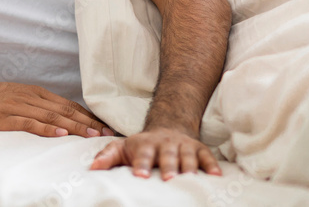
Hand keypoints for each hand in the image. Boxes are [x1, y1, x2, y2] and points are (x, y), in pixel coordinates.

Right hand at [0, 77, 114, 138]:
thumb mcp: (18, 96)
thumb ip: (38, 105)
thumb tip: (61, 117)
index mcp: (35, 92)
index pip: (68, 104)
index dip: (88, 115)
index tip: (105, 125)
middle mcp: (30, 97)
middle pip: (64, 110)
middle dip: (87, 122)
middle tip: (106, 132)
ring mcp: (17, 107)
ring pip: (51, 117)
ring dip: (73, 127)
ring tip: (90, 135)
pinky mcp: (5, 118)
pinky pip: (28, 123)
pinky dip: (46, 129)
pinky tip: (59, 135)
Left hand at [89, 127, 221, 178]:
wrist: (167, 129)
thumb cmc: (141, 146)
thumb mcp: (122, 147)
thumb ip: (108, 157)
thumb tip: (92, 169)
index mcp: (145, 144)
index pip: (142, 154)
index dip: (141, 164)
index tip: (139, 175)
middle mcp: (165, 144)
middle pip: (167, 155)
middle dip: (168, 166)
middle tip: (168, 178)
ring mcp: (183, 146)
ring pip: (187, 155)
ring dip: (189, 166)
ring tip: (190, 178)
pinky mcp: (198, 149)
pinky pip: (207, 156)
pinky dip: (212, 165)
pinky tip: (216, 176)